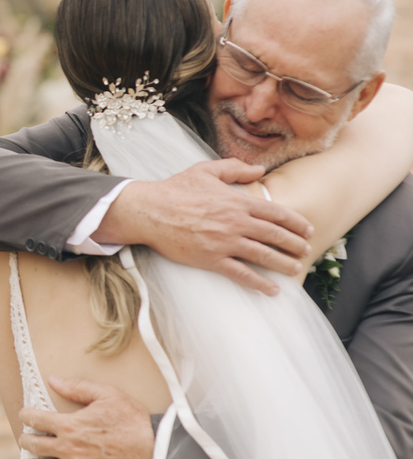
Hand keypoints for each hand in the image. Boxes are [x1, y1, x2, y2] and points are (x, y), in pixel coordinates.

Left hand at [18, 377, 154, 458]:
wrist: (155, 452)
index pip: (36, 419)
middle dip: (26, 439)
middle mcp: (67, 448)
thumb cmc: (133, 420)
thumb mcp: (107, 394)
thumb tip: (52, 380)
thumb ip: (77, 387)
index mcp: (70, 425)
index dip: (27, 415)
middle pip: (34, 444)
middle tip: (26, 438)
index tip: (25, 415)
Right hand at [98, 159, 312, 294]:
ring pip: (263, 255)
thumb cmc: (175, 190)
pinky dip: (259, 283)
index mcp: (237, 202)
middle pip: (275, 235)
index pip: (276, 213)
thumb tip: (259, 170)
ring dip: (284, 264)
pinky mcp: (211, 259)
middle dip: (295, 244)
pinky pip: (241, 274)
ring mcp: (225, 242)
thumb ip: (235, 169)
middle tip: (306, 250)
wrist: (150, 211)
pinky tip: (271, 289)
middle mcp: (236, 223)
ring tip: (295, 269)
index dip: (296, 223)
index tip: (307, 230)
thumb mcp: (206, 170)